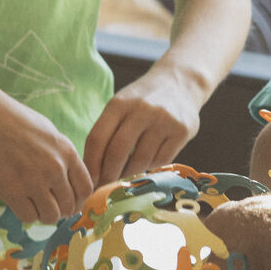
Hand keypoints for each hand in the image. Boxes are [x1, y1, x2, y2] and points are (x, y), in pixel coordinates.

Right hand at [0, 98, 92, 225]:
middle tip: (47, 205)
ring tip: (33, 204)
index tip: (68, 202)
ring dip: (43, 215)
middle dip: (60, 209)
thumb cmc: (11, 118)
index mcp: (66, 152)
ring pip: (51, 216)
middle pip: (69, 206)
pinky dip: (26, 214)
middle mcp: (55, 168)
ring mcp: (34, 181)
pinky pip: (28, 217)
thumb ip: (60, 154)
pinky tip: (19, 202)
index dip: (78, 200)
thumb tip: (67, 177)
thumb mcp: (47, 130)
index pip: (85, 189)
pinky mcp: (12, 191)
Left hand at [84, 67, 199, 185]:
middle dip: (108, 175)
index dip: (90, 164)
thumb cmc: (143, 99)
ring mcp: (163, 120)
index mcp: (119, 103)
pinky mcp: (182, 130)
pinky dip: (150, 167)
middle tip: (104, 187)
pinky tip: (146, 165)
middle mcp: (141, 109)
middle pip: (117, 152)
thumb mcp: (121, 105)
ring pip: (140, 160)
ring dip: (129, 174)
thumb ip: (108, 131)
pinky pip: (161, 160)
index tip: (88, 181)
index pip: (97, 138)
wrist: (180, 82)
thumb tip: (93, 171)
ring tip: (124, 177)